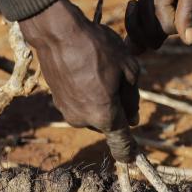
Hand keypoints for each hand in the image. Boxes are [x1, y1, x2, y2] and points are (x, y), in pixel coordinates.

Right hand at [19, 0, 139, 161]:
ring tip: (98, 68)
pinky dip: (85, 92)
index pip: (121, 144)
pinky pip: (79, 102)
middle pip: (108, 122)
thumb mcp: (128, 69)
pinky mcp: (56, 101)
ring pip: (93, 111)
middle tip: (117, 78)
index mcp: (105, 116)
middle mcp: (83, 120)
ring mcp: (67, 112)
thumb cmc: (96, 48)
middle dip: (117, 108)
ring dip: (100, 98)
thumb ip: (132, 98)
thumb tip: (132, 118)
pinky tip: (84, 68)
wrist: (57, 33)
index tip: (134, 158)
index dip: (130, 151)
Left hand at [126, 0, 191, 49]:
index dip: (163, 7)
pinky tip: (129, 14)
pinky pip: (140, 36)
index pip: (172, 28)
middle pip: (157, 34)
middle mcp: (187, 19)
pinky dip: (131, 31)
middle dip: (149, 8)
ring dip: (139, 14)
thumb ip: (189, 6)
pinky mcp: (152, 11)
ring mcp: (169, 16)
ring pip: (146, 36)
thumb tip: (189, 40)